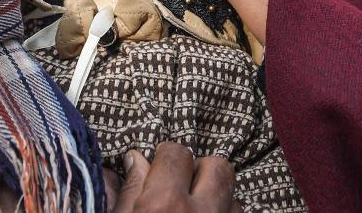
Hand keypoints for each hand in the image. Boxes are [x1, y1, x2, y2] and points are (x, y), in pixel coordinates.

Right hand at [109, 144, 240, 212]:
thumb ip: (127, 194)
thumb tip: (133, 159)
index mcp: (165, 206)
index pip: (176, 154)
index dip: (164, 157)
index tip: (157, 165)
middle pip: (217, 167)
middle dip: (200, 170)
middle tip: (180, 186)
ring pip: (234, 196)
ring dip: (216, 198)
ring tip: (194, 210)